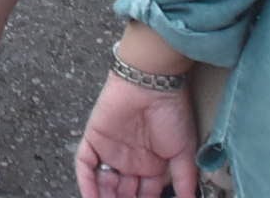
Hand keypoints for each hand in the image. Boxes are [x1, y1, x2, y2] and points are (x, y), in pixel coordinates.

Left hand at [74, 73, 200, 197]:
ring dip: (105, 197)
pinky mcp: (94, 139)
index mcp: (151, 165)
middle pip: (123, 192)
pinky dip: (86, 183)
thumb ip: (184, 179)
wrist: (153, 84)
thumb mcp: (184, 151)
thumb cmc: (172, 112)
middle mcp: (130, 160)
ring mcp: (111, 150)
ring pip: (103, 182)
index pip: (145, 195)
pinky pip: (85, 164)